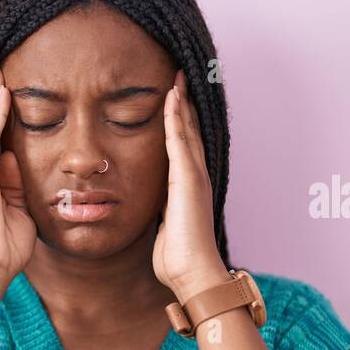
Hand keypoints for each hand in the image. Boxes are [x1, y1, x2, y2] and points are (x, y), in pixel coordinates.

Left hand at [152, 69, 230, 300]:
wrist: (193, 272)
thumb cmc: (178, 257)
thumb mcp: (165, 228)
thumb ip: (162, 213)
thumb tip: (155, 213)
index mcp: (187, 186)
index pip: (183, 146)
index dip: (179, 122)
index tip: (173, 100)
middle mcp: (194, 176)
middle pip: (189, 132)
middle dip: (184, 105)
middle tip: (179, 77)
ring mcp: (193, 176)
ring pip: (186, 130)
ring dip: (181, 103)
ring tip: (176, 78)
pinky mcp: (187, 179)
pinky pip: (179, 141)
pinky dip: (175, 118)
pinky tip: (171, 99)